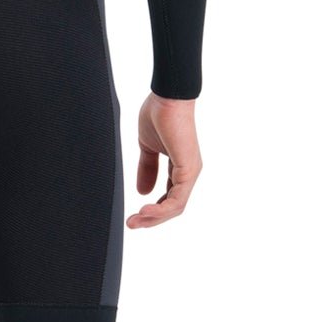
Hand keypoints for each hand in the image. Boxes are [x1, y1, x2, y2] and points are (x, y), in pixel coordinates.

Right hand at [128, 94, 200, 228]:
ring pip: (175, 207)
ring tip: (134, 221)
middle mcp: (188, 172)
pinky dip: (160, 209)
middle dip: (151, 219)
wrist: (166, 97)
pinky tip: (144, 211)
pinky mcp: (188, 169)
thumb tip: (142, 192)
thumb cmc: (159, 115)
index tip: (133, 216)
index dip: (152, 210)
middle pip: (173, 207)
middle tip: (131, 224)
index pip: (169, 198)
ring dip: (154, 218)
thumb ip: (146, 169)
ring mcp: (190, 172)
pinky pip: (177, 198)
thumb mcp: (147, 148)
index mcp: (180, 168)